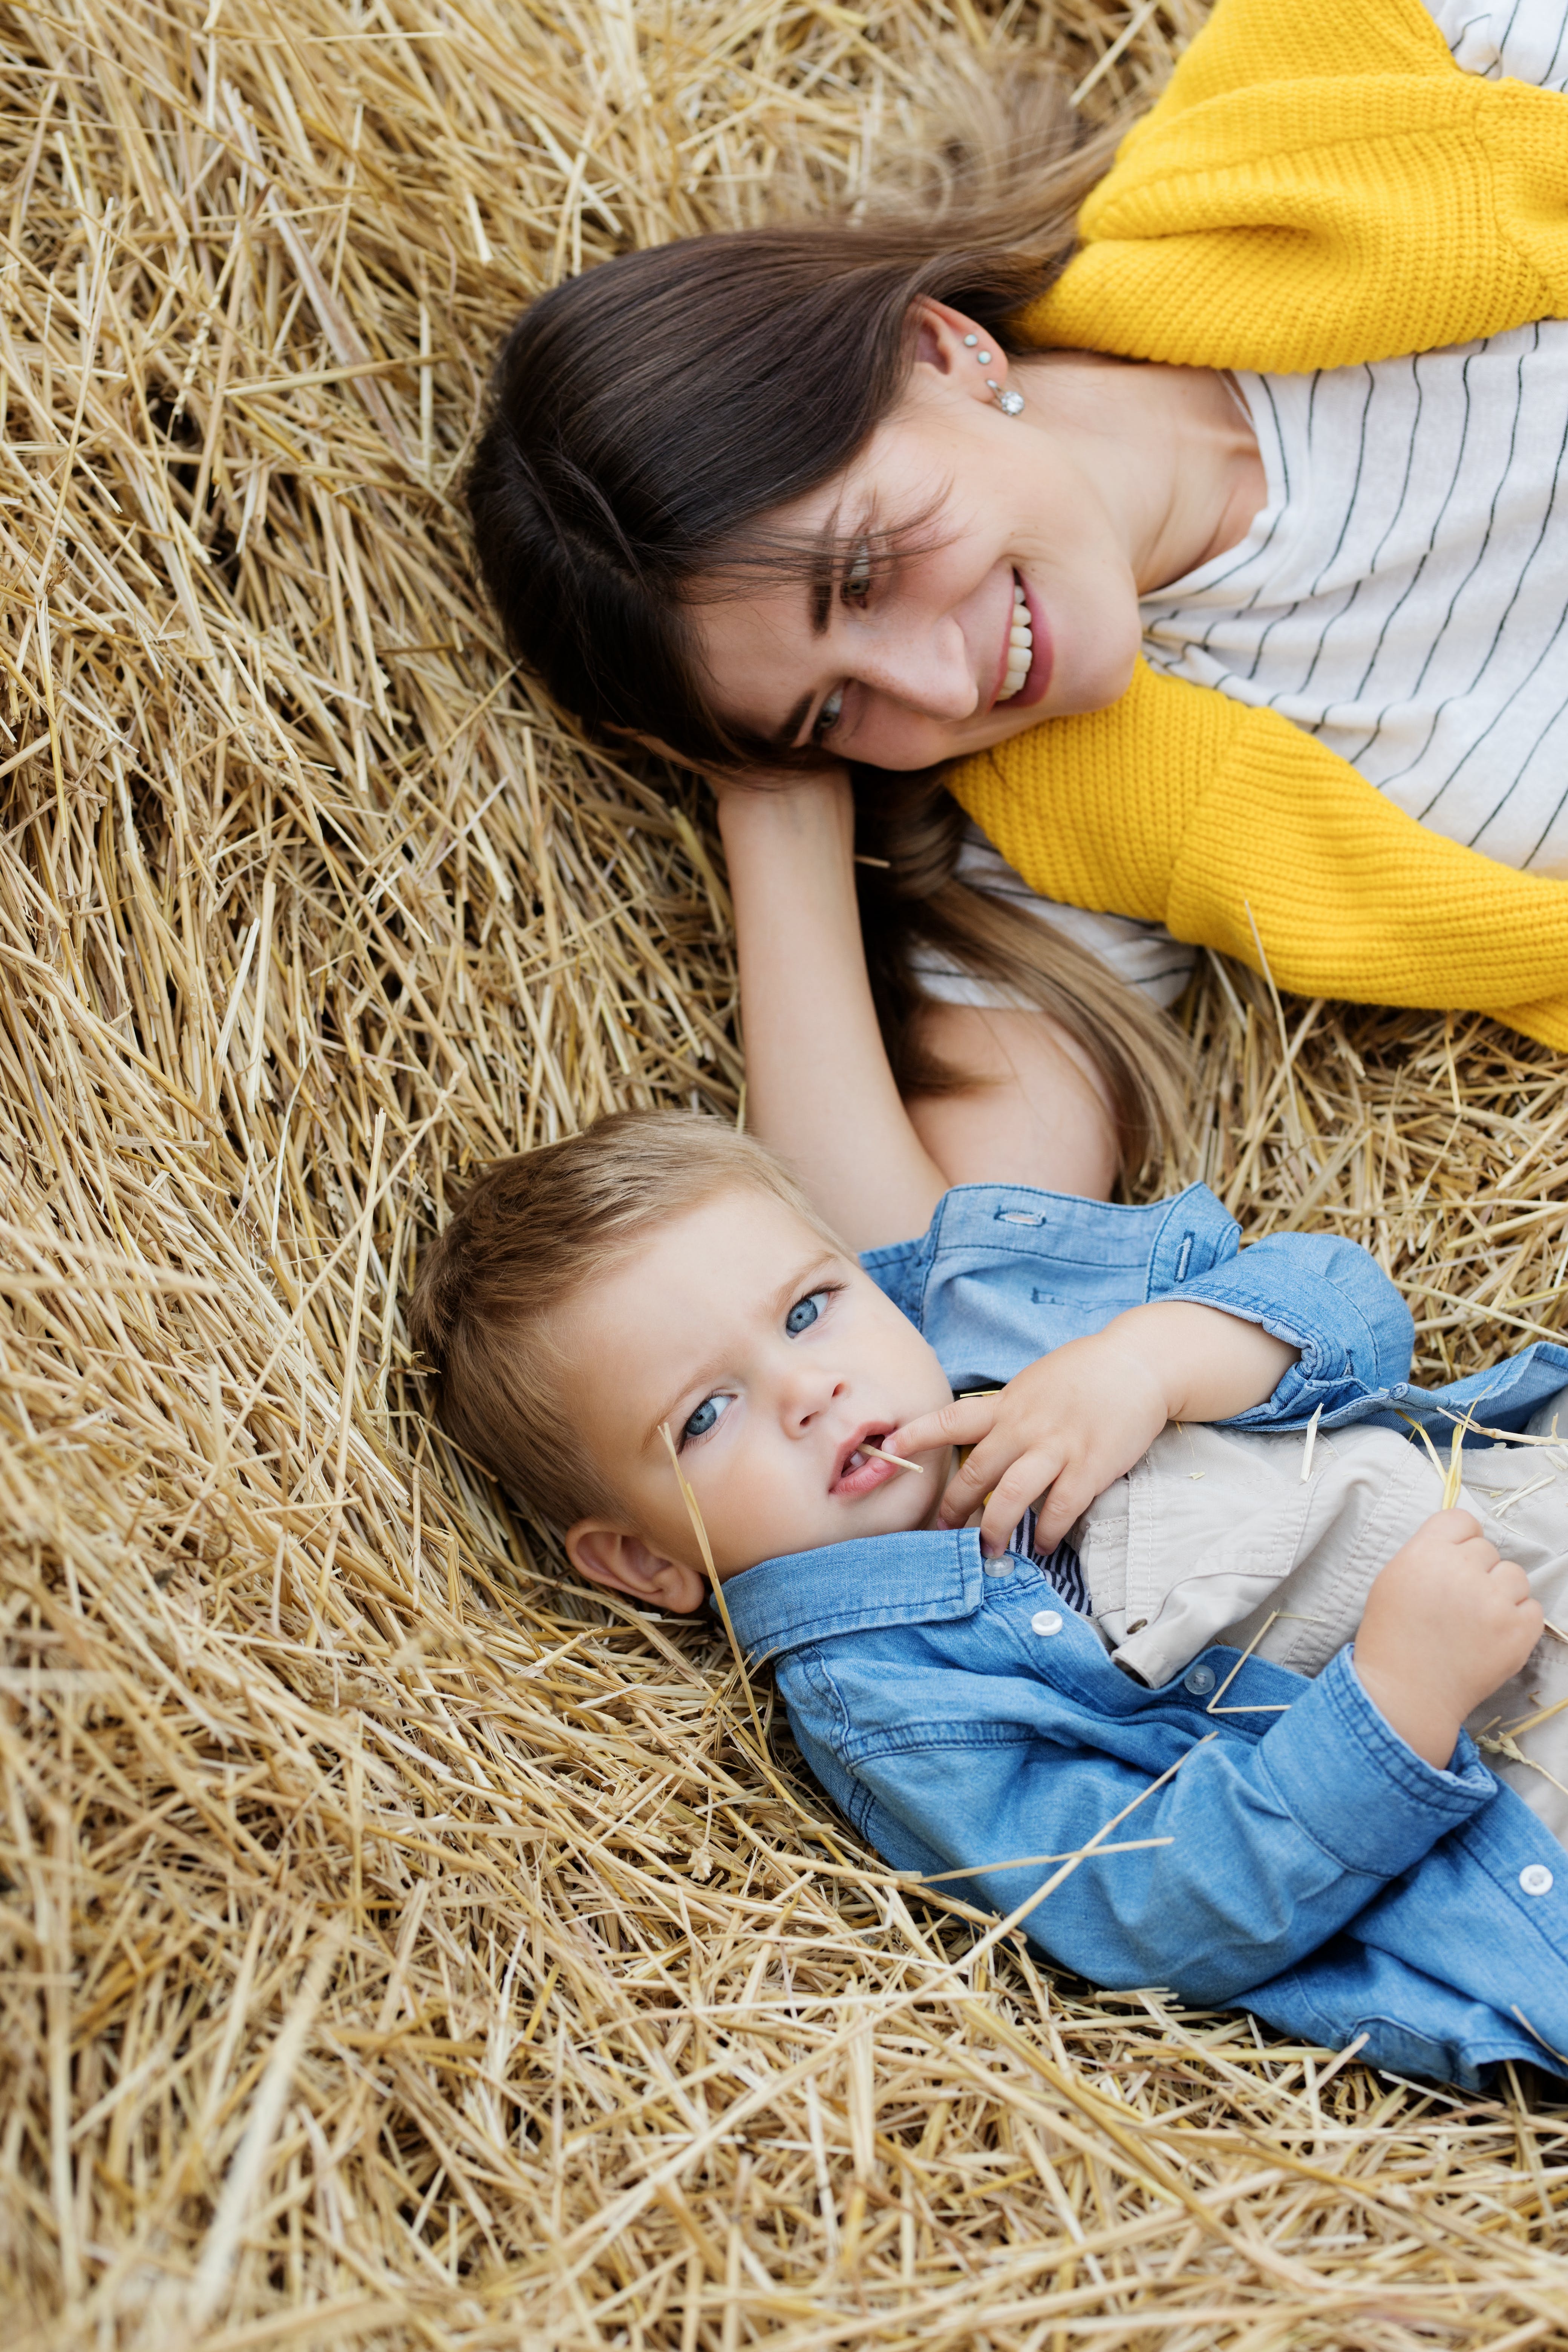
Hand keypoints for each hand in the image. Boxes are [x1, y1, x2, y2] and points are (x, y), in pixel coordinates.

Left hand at [889, 1328, 1173, 1557]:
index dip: (917, 1436)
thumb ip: (1008, 1412)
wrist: (1139, 1363)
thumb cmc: (1085, 1374)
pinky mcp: (1091, 1466)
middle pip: (976, 1471)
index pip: (951, 1419)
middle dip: (954, 1507)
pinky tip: (1043, 1544)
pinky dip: (1047, 1531)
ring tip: (988, 1549)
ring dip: (995, 1528)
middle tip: (943, 1531)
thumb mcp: (1035, 1383)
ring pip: (1012, 1496)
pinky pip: (1060, 1508)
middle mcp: (1025, 1426)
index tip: (889, 1450)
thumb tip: (984, 1440)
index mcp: (1008, 1404)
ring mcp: (1058, 1446)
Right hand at [1353, 1510, 1543, 1768]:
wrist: (1407, 1694)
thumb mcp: (1392, 1580)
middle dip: (1476, 1571)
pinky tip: (1492, 1635)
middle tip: (1457, 1602)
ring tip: (1477, 1620)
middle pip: (1487, 1549)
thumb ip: (1425, 1553)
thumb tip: (1460, 1542)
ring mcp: (1494, 1602)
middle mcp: (1461, 1571)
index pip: (1461, 1520)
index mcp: (1425, 1553)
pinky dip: (1517, 1620)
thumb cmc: (1392, 1637)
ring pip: (1515, 1576)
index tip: (1452, 1561)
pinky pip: (1533, 1608)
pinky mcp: (1518, 1632)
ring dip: (1500, 1593)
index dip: (1458, 1540)